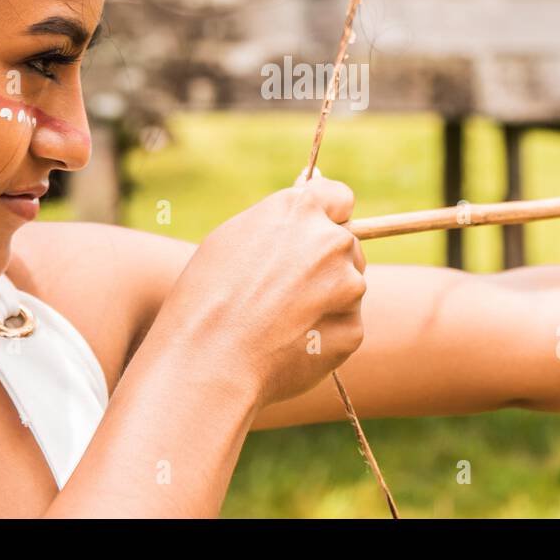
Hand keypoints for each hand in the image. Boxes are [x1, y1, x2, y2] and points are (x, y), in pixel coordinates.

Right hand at [157, 175, 367, 407]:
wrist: (208, 360)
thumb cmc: (207, 295)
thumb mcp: (233, 237)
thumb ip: (281, 220)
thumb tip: (310, 200)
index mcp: (300, 209)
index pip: (340, 198)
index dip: (328, 217)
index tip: (315, 234)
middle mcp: (331, 241)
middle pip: (345, 245)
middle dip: (325, 263)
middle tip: (282, 291)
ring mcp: (348, 286)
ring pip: (348, 287)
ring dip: (326, 299)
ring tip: (278, 321)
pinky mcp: (352, 328)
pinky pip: (345, 326)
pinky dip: (325, 335)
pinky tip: (288, 344)